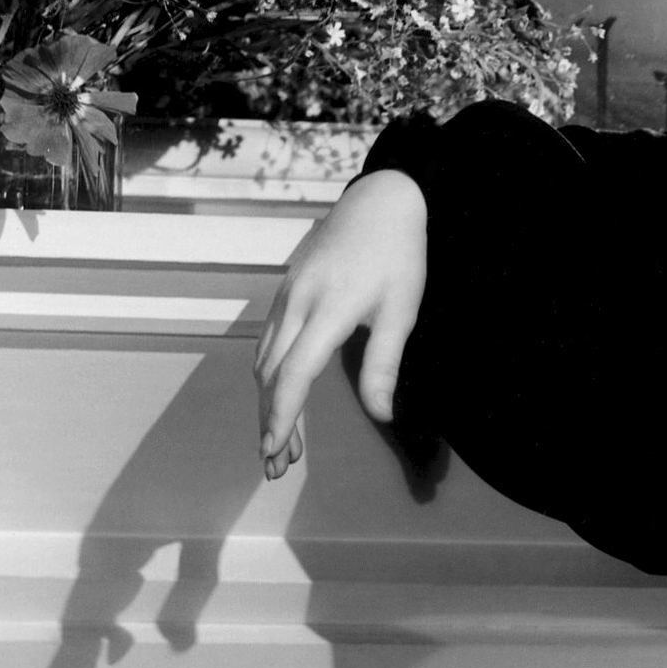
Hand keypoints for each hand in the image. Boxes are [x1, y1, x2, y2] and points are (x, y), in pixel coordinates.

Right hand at [254, 170, 428, 478]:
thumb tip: (382, 415)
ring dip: (268, 403)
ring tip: (281, 445)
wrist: (381, 201)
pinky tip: (281, 399)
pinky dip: (271, 377)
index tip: (274, 450)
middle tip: (275, 466)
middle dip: (270, 422)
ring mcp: (287, 295)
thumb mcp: (402, 313)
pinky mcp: (286, 291)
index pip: (293, 373)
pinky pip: (268, 341)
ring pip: (264, 359)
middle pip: (270, 374)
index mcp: (329, 310)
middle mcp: (298, 303)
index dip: (282, 415)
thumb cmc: (399, 257)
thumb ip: (385, 366)